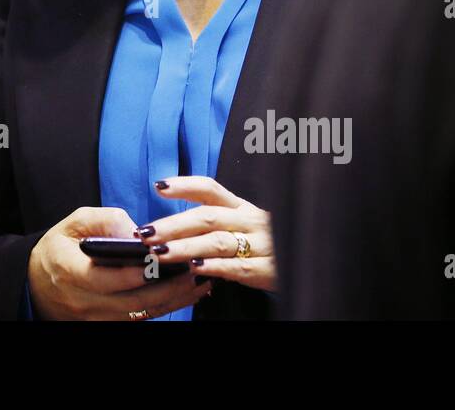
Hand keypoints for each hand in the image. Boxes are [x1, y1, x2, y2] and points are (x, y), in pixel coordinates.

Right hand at [27, 206, 212, 320]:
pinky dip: (164, 307)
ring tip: (199, 283)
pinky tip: (184, 294)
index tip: (157, 262)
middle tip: (193, 270)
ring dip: (172, 300)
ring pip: (140, 314)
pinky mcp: (106, 324)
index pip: (101, 279)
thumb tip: (135, 231)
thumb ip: (103, 220)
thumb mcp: (72, 223)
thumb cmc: (58, 248)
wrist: (37, 285)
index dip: (130, 274)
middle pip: (129, 301)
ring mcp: (95, 317)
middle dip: (165, 288)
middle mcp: (81, 300)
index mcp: (67, 270)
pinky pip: (139, 318)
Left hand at [135, 176, 276, 291]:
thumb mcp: (243, 227)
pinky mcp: (269, 269)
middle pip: (207, 216)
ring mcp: (262, 244)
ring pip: (218, 241)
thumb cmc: (266, 244)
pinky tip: (194, 269)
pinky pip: (237, 267)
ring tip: (160, 253)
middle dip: (173, 225)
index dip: (185, 185)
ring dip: (186, 247)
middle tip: (145, 234)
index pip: (211, 189)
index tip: (158, 186)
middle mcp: (252, 220)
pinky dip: (214, 267)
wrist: (309, 259)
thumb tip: (168, 231)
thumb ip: (213, 225)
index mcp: (242, 207)